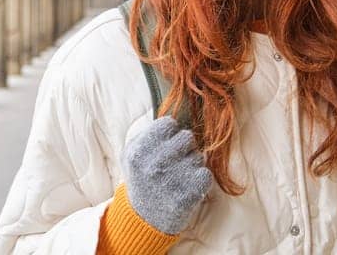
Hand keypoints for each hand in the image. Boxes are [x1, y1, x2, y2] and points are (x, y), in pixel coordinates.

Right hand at [123, 116, 213, 234]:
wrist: (144, 220)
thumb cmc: (141, 181)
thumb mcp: (130, 156)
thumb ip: (146, 134)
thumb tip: (172, 117)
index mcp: (138, 152)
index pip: (169, 123)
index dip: (170, 133)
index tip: (166, 144)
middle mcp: (154, 165)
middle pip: (187, 137)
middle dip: (184, 147)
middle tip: (175, 161)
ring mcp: (172, 181)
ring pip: (198, 156)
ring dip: (192, 165)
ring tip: (179, 177)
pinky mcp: (189, 196)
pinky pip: (206, 174)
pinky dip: (201, 180)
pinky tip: (189, 187)